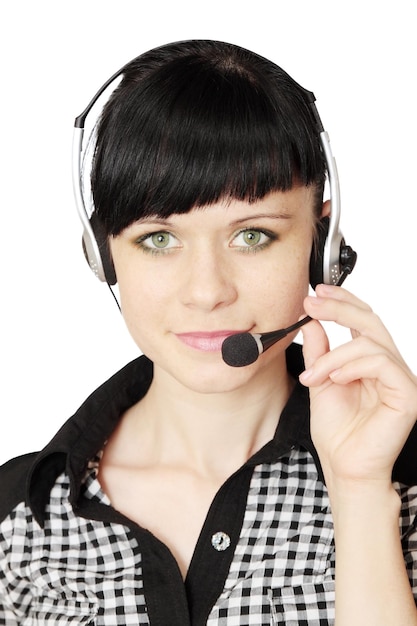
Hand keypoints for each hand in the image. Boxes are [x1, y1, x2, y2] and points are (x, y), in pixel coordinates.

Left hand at [299, 284, 416, 486]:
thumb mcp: (319, 381)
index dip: (342, 301)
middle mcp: (388, 366)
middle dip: (338, 308)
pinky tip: (335, 378)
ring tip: (313, 375)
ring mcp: (400, 379)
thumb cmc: (336, 431)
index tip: (315, 292)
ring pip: (370, 343)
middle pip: (370, 320)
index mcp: (370, 362)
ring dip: (334, 355)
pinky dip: (353, 366)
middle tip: (311, 303)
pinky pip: (382, 363)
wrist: (343, 466)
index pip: (362, 320)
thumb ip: (318, 351)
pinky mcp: (408, 394)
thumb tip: (311, 320)